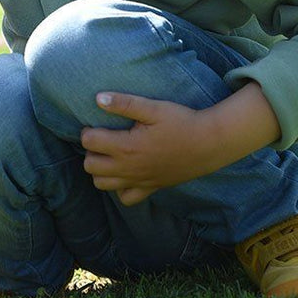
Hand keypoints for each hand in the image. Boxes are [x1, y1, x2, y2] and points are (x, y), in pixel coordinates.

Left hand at [79, 92, 212, 206]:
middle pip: (90, 166)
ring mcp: (140, 181)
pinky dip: (119, 188)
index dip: (87, 131)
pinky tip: (124, 172)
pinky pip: (126, 199)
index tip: (96, 124)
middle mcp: (130, 168)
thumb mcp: (153, 108)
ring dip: (100, 170)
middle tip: (102, 139)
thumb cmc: (181, 121)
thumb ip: (124, 103)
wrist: (210, 143)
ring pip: (102, 185)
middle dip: (90, 152)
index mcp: (127, 146)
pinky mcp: (152, 188)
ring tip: (110, 155)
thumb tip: (97, 98)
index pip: (88, 142)